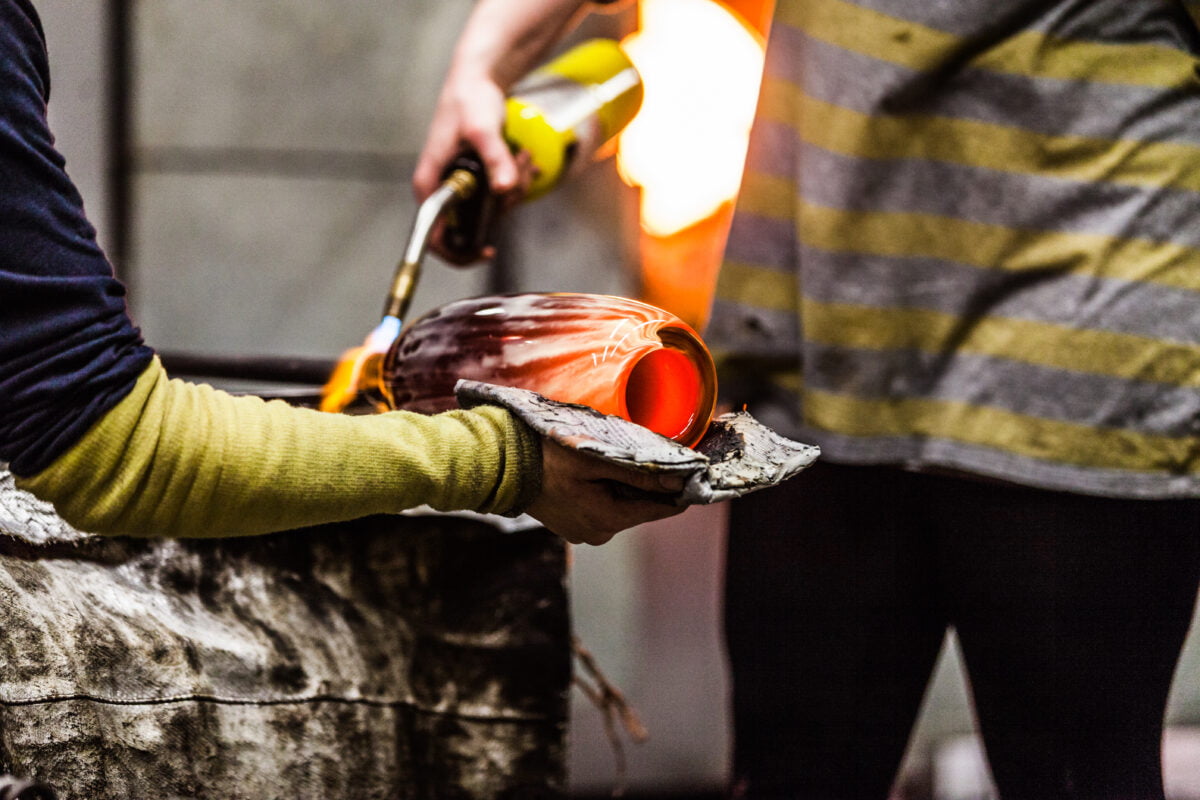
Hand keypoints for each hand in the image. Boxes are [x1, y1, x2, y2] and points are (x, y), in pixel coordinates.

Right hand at [526, 439, 686, 544]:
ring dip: (623, 486)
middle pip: (642, 507)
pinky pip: (603, 509)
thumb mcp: (597, 460)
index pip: (663, 509)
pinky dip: (605, 492)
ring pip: (623, 507)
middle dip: (646, 483)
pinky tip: (593, 473)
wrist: (503, 466)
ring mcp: (586, 532)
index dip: (679, 487)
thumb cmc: (546, 458)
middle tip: (638, 453)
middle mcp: (600, 533)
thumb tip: (678, 481)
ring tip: (607, 462)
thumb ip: (639, 473)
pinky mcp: (574, 526)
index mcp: (608, 520)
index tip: (689, 466)